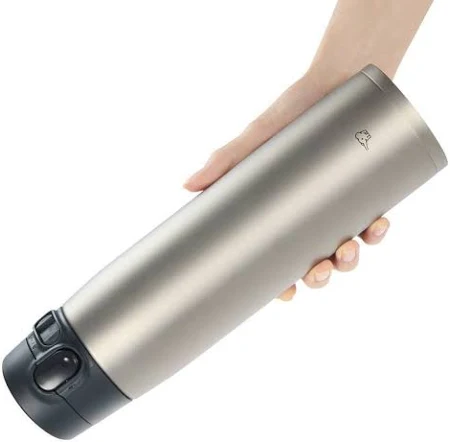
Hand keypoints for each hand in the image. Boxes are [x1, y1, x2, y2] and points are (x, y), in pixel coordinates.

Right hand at [183, 69, 389, 300]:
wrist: (336, 79)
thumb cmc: (293, 110)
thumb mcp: (257, 137)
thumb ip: (225, 162)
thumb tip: (187, 185)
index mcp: (282, 209)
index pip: (281, 256)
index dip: (283, 282)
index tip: (284, 294)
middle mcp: (311, 212)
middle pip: (316, 262)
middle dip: (319, 277)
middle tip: (316, 272)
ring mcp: (340, 205)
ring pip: (347, 251)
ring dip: (349, 260)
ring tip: (346, 249)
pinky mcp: (366, 191)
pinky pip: (374, 222)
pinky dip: (377, 231)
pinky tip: (376, 226)